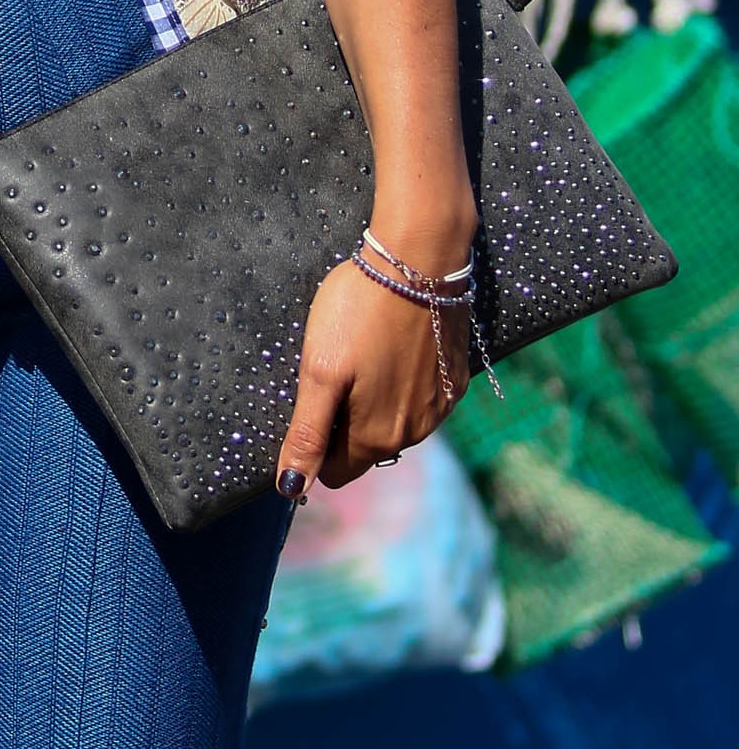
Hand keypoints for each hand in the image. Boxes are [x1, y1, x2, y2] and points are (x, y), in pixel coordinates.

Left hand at [275, 250, 469, 498]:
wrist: (419, 260)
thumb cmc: (359, 311)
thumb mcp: (320, 371)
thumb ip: (307, 433)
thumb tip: (291, 488)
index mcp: (378, 438)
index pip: (335, 471)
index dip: (316, 444)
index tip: (311, 401)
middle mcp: (415, 433)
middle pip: (364, 449)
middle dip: (343, 422)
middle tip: (334, 369)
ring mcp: (440, 407)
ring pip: (392, 425)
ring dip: (372, 403)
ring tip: (363, 352)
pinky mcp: (456, 379)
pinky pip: (419, 400)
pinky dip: (401, 383)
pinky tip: (391, 346)